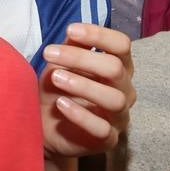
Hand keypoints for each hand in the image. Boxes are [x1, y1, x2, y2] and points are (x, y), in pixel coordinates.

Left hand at [40, 24, 134, 156]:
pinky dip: (80, 115)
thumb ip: (72, 46)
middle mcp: (125, 89)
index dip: (99, 35)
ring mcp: (119, 116)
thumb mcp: (62, 63)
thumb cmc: (58, 88)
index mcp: (119, 66)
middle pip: (115, 69)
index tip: (71, 30)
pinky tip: (60, 104)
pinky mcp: (108, 139)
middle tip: (49, 54)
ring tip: (56, 78)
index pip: (122, 45)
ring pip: (114, 98)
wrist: (45, 125)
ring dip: (83, 85)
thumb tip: (75, 30)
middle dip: (80, 58)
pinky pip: (102, 128)